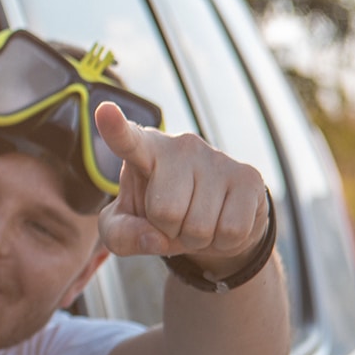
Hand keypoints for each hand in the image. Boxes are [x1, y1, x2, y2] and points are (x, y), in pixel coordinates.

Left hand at [93, 101, 269, 274]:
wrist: (211, 219)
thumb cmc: (156, 218)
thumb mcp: (124, 230)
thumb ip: (121, 235)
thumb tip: (154, 239)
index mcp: (144, 151)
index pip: (128, 141)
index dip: (115, 129)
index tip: (105, 112)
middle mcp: (181, 145)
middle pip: (166, 212)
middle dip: (168, 231)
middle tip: (174, 221)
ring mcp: (217, 157)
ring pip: (200, 226)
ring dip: (196, 239)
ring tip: (198, 221)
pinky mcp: (249, 176)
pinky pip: (231, 231)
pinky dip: (223, 242)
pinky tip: (221, 224)